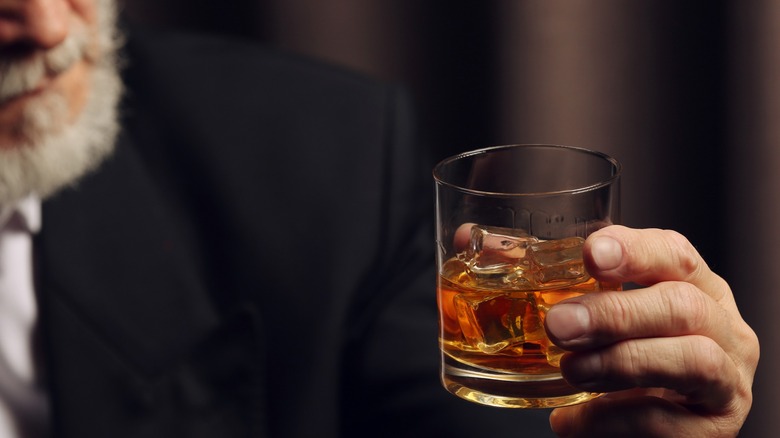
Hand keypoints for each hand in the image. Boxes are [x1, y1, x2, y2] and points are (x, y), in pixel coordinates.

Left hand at [544, 225, 758, 436]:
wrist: (654, 432)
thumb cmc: (636, 369)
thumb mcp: (620, 326)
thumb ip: (591, 302)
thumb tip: (534, 288)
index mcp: (702, 291)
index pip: (677, 255)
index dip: (635, 251)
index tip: (591, 254)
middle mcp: (726, 331)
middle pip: (683, 306)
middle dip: (615, 313)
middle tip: (560, 324)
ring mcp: (729, 382)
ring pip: (691, 360)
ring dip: (619, 362)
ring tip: (570, 371)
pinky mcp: (716, 429)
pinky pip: (665, 422)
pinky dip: (609, 418)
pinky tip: (571, 419)